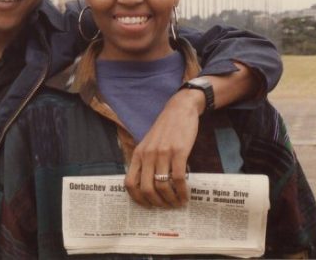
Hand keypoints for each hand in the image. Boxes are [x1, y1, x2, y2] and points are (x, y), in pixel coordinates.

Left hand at [124, 89, 201, 207]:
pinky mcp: (179, 151)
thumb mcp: (149, 143)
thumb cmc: (165, 128)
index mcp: (138, 154)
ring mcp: (162, 153)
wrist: (180, 109)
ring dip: (170, 200)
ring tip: (177, 203)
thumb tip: (148, 185)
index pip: (130, 183)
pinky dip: (182, 191)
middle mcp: (148, 155)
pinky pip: (178, 178)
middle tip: (166, 207)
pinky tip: (185, 195)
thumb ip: (146, 160)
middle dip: (156, 203)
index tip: (148, 205)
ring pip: (162, 185)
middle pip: (146, 188)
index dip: (137, 199)